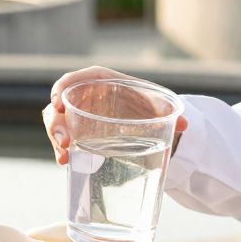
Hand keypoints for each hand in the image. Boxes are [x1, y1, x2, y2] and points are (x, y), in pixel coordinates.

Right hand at [43, 66, 187, 164]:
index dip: (62, 87)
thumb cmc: (148, 105)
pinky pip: (63, 137)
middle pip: (61, 103)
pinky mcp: (78, 131)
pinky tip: (65, 162)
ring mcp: (78, 114)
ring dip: (56, 138)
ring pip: (57, 122)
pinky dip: (61, 148)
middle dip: (57, 122)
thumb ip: (169, 112)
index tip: (58, 101)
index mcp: (101, 81)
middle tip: (65, 141)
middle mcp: (85, 96)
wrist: (145, 119)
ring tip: (64, 157)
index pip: (76, 78)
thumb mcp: (158, 106)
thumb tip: (184, 123)